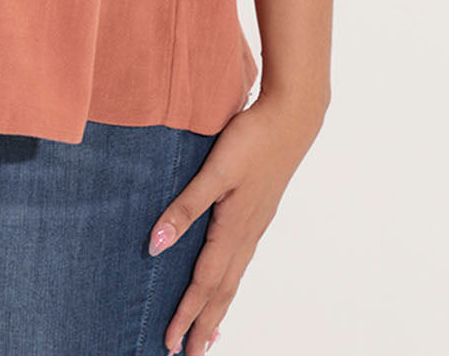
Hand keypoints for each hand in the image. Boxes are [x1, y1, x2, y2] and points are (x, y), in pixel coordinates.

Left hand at [147, 90, 327, 353]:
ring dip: (217, 307)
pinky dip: (230, 282)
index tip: (170, 343)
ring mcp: (256, 224)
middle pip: (222, 290)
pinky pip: (241, 260)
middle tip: (186, 354)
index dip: (186, 314)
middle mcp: (246, 234)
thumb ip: (185, 207)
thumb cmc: (253, 139)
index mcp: (233, 229)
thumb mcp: (214, 171)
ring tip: (207, 332)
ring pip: (234, 277)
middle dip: (203, 324)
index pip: (204, 283)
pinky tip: (227, 280)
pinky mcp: (259, 212)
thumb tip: (155, 246)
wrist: (292, 117)